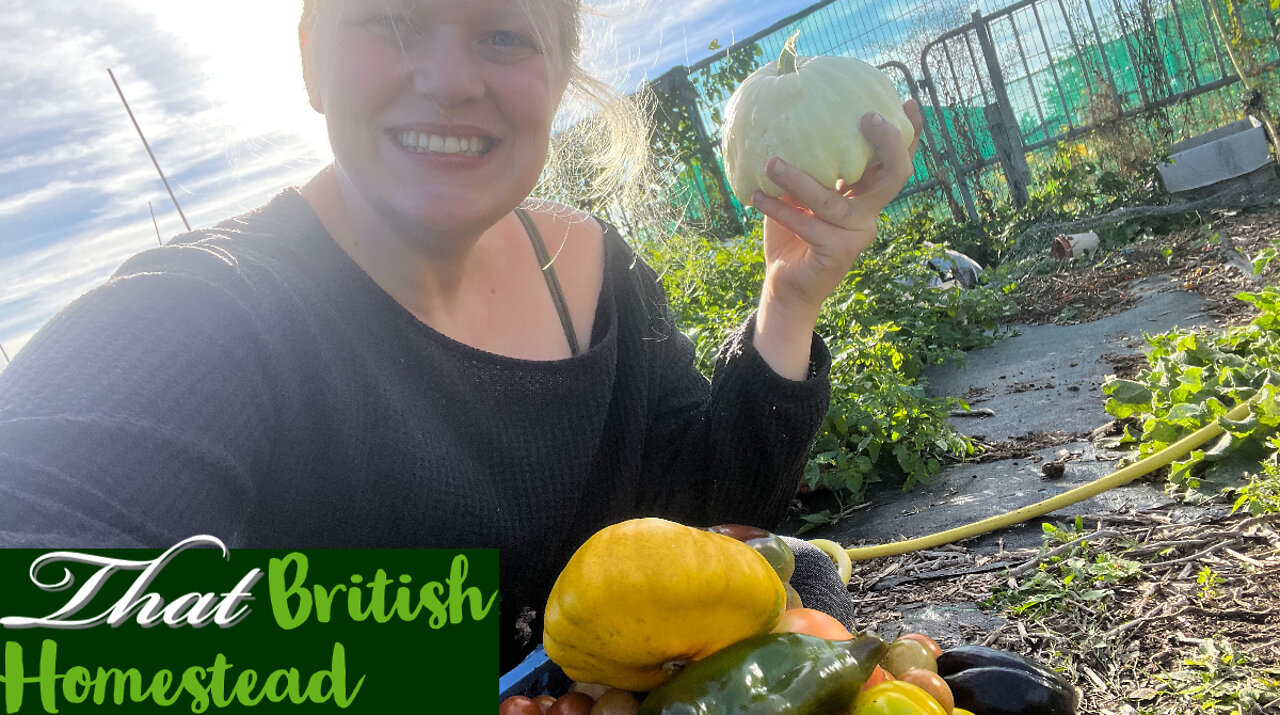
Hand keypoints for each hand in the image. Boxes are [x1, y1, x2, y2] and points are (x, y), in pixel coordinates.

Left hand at [750, 99, 923, 318]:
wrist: (786, 285)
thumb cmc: (793, 233)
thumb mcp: (802, 194)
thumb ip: (809, 167)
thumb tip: (790, 123)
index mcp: (865, 195)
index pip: (894, 162)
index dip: (908, 134)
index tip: (909, 101)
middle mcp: (869, 213)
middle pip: (894, 175)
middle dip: (886, 143)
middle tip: (865, 118)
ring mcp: (858, 234)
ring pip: (832, 199)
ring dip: (798, 179)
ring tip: (771, 163)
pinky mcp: (839, 252)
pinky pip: (807, 224)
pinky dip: (779, 209)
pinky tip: (757, 197)